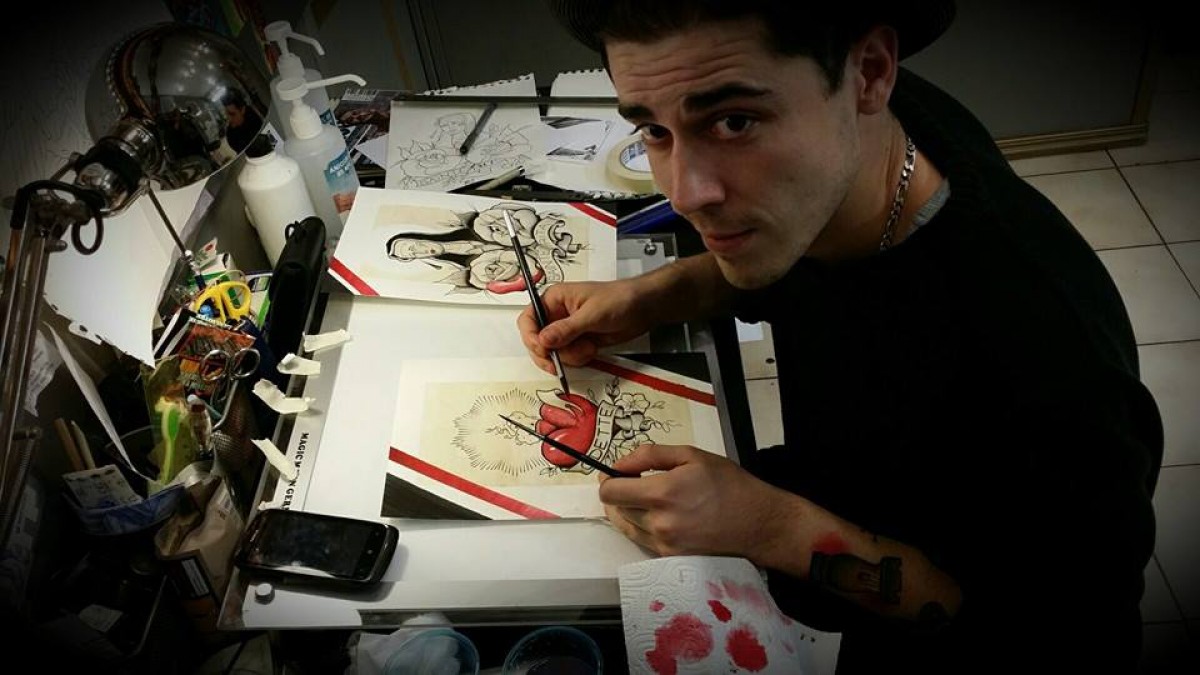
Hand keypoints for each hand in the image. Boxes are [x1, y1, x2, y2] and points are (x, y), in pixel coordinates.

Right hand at [518, 278, 651, 373]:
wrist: (641, 308)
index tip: (543, 350)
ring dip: (570, 356)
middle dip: (551, 353)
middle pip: (536, 341)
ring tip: (588, 347)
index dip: (531, 337)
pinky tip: (592, 349)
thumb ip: (567, 329)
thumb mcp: (592, 314)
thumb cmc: (619, 299)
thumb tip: (544, 340)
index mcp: (553, 300)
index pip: (528, 320)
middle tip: (561, 361)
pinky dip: (578, 358)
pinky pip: (568, 357)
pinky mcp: (577, 342)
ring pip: (553, 353)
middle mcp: (556, 315)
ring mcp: (566, 330)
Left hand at [598, 444, 797, 559]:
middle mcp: (659, 522)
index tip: (618, 475)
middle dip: (624, 494)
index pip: (610, 492)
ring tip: (658, 501)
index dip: (609, 481)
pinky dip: (646, 527)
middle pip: (617, 509)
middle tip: (643, 484)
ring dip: (633, 512)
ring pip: (628, 526)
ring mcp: (664, 544)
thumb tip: (619, 464)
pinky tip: (667, 517)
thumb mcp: (692, 456)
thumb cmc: (730, 486)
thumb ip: (649, 455)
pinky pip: (643, 540)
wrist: (758, 523)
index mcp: (662, 493)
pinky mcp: (671, 558)